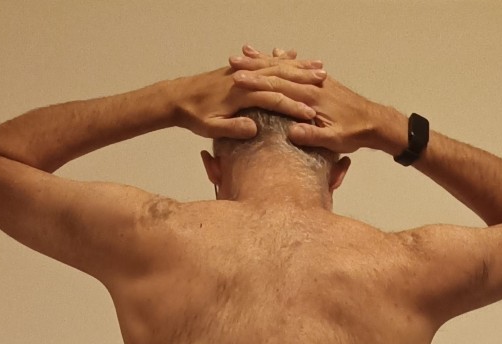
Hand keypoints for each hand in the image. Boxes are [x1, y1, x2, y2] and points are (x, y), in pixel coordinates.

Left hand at [177, 45, 327, 140]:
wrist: (177, 96)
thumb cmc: (194, 116)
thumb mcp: (211, 128)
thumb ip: (234, 128)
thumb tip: (254, 128)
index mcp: (241, 95)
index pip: (273, 99)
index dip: (292, 108)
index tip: (310, 114)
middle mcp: (244, 80)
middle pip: (279, 77)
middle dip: (303, 79)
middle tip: (325, 80)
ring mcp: (242, 72)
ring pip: (275, 67)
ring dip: (297, 66)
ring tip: (318, 66)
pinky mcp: (239, 71)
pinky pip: (265, 63)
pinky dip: (281, 61)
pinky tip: (292, 57)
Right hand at [231, 46, 386, 153]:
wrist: (374, 122)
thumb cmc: (353, 134)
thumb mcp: (334, 140)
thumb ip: (312, 135)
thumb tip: (291, 132)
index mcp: (311, 99)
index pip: (278, 88)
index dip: (256, 83)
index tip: (236, 80)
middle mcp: (312, 85)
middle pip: (278, 73)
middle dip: (254, 67)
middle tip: (233, 62)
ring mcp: (316, 81)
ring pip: (286, 67)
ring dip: (265, 60)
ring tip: (246, 52)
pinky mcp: (320, 82)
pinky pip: (297, 69)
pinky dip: (283, 61)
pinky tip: (275, 54)